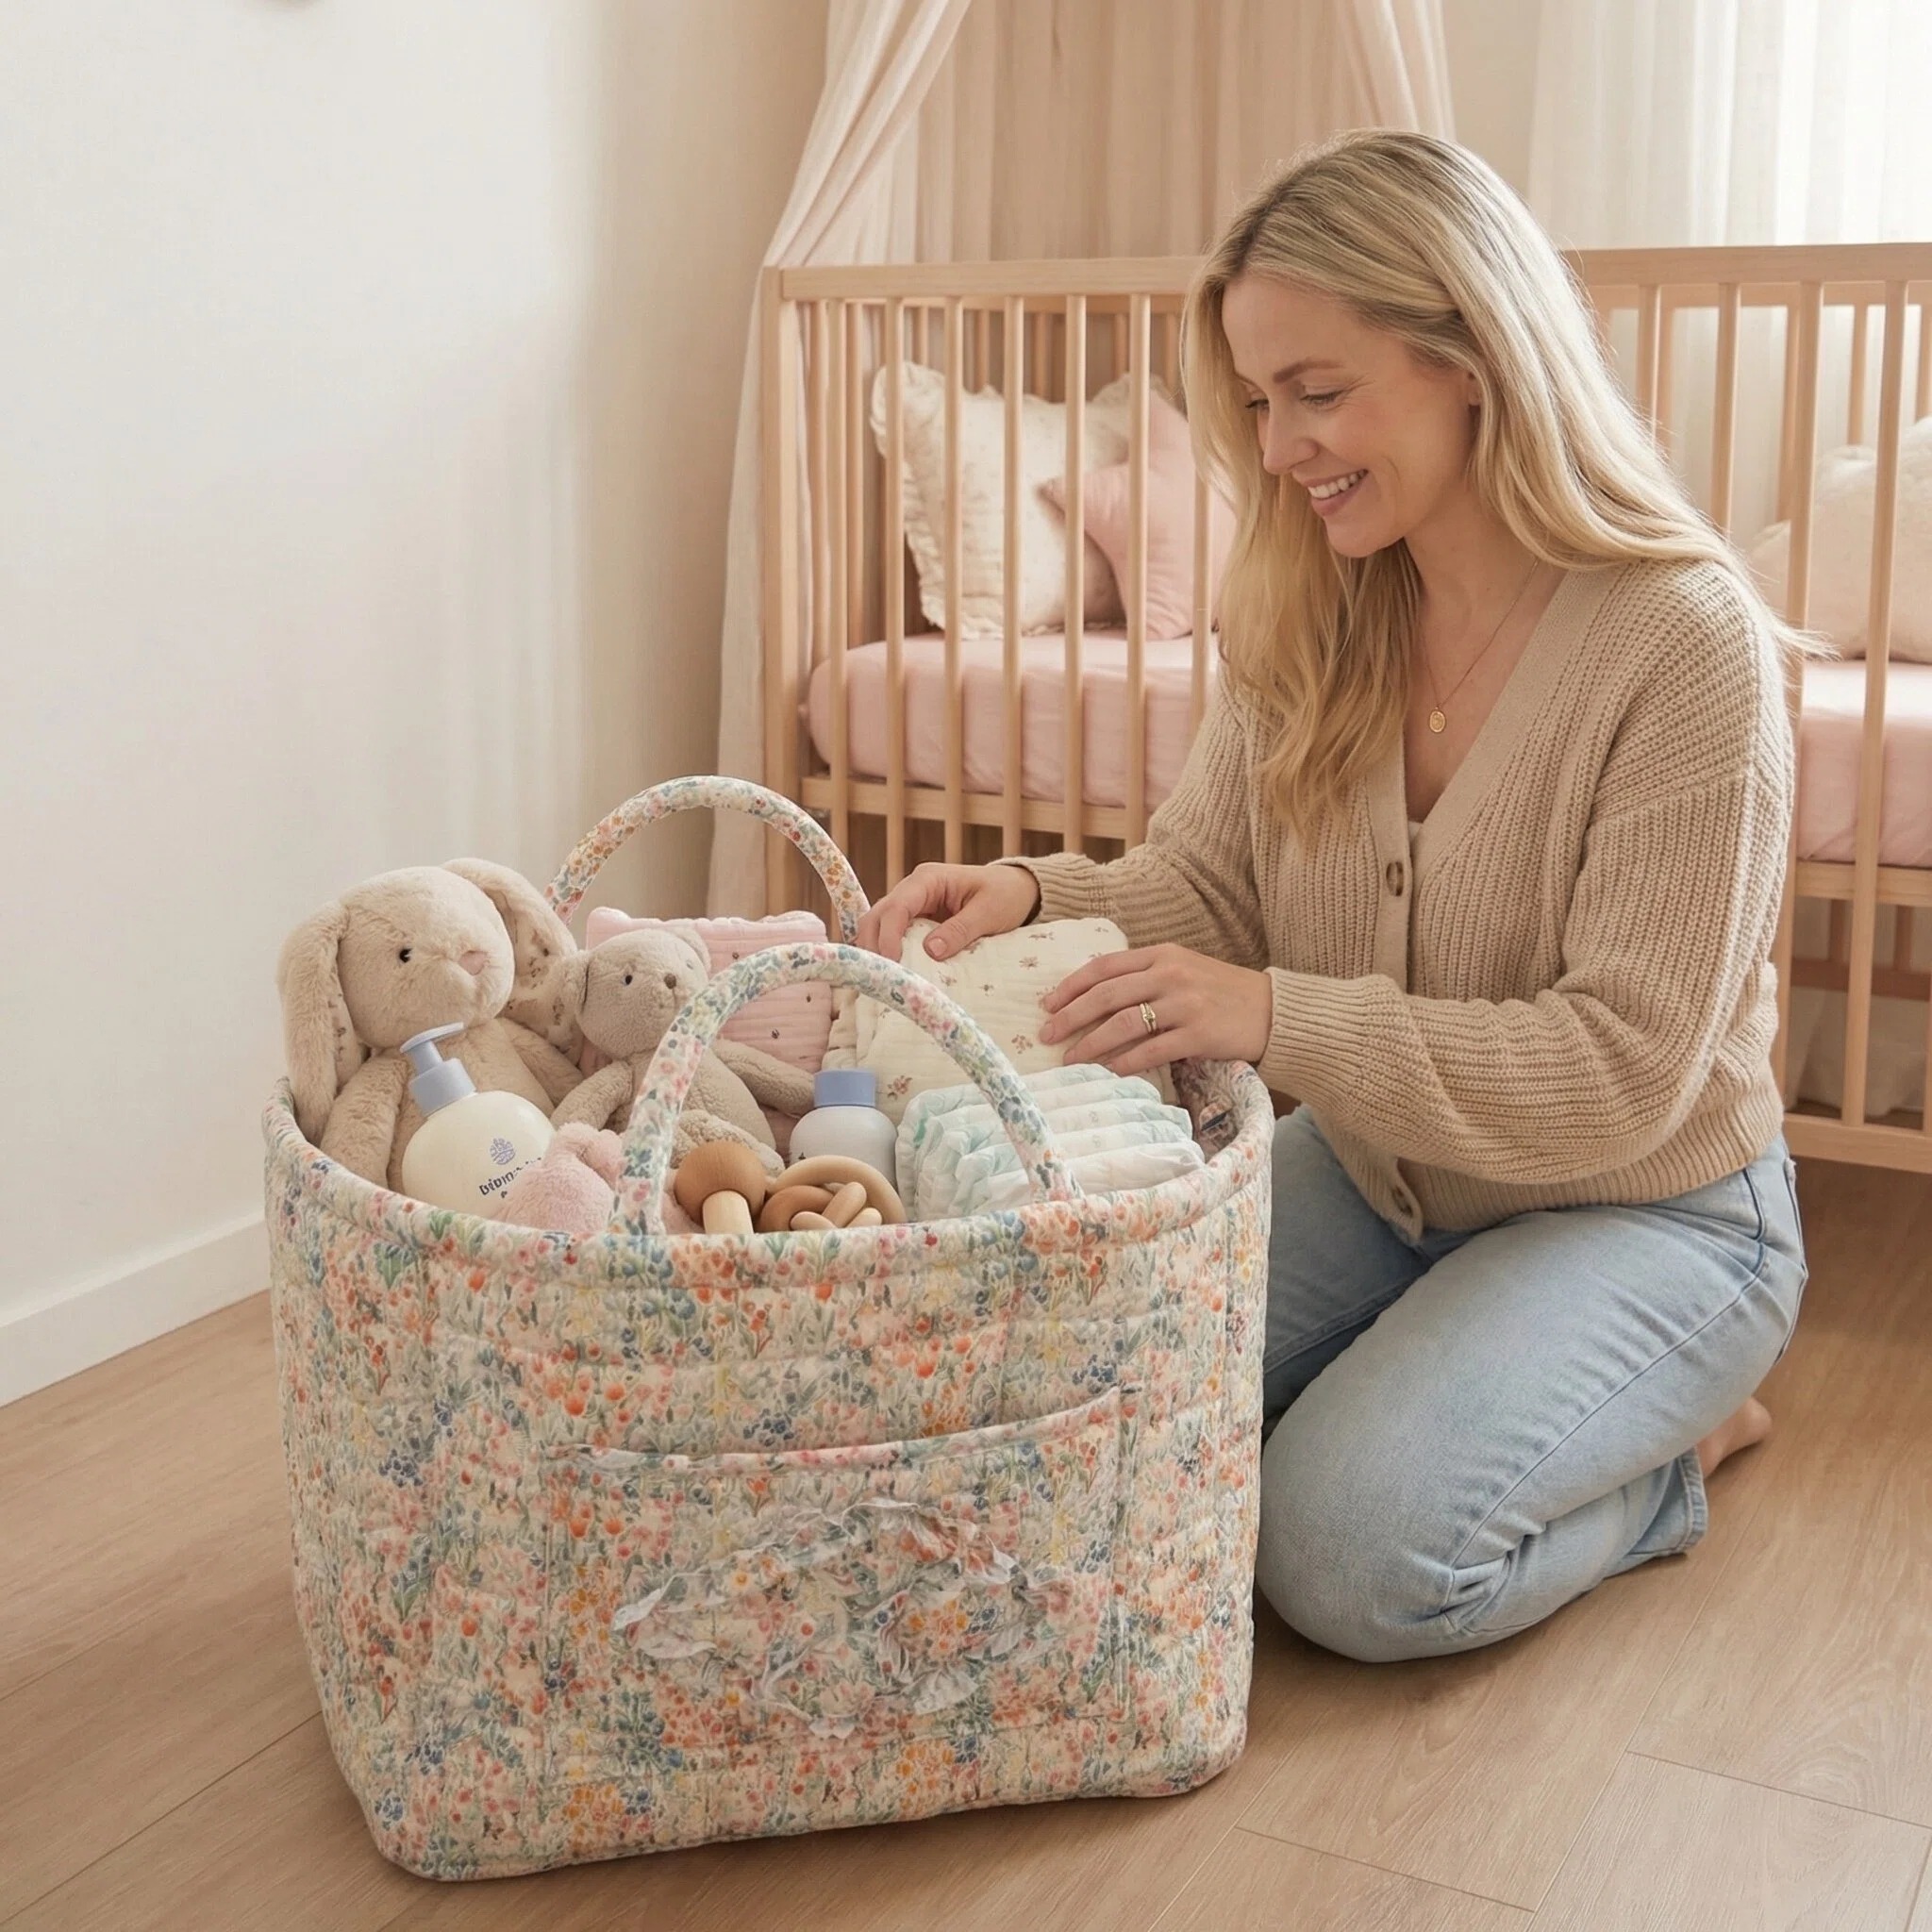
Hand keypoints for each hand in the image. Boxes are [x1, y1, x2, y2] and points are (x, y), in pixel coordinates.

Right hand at [856, 862, 1040, 961]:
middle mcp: (913, 889)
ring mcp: (913, 905)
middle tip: (881, 976)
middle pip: (878, 915)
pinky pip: (893, 935)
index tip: (893, 962)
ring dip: (877, 950)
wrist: (1017, 890)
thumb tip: (930, 951)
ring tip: (883, 978)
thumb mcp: (989, 912)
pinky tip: (893, 973)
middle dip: (873, 944)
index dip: (889, 935)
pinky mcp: (916, 921)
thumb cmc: (1005, 895)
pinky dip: (888, 953)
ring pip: (880, 926)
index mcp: (929, 879)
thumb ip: (960, 930)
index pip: (897, 906)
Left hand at [1038, 944, 1272, 1075]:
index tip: (1047, 1004)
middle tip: (1047, 1035)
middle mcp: (1170, 974)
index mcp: (1163, 954)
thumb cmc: (1223, 992)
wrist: (1273, 1010)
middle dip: (1070, 1016)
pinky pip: (1151, 1050)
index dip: (1071, 986)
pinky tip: (1108, 1072)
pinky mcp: (1199, 1034)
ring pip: (1123, 1023)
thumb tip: (1097, 998)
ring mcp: (1185, 1004)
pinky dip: (1124, 1063)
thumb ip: (1146, 976)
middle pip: (1106, 995)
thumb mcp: (1184, 970)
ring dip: (1091, 1043)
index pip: (1104, 966)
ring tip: (1070, 1059)